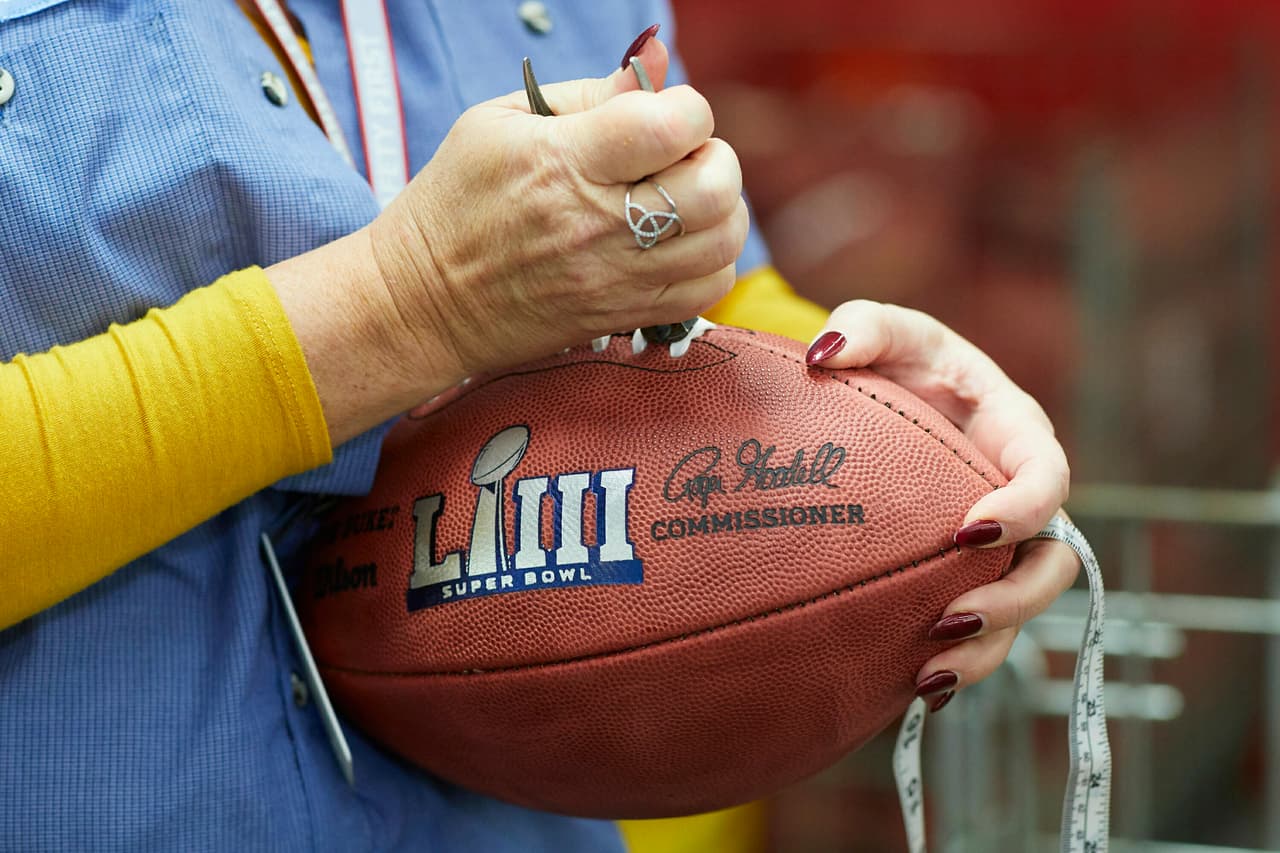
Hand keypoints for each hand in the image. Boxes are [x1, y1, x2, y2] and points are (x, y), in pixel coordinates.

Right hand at [369, 37, 746, 384]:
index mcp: (565, 161)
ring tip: (683, 200)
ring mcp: (615, 278)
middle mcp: (597, 224)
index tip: (665, 116)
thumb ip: (590, 93)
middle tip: (682, 158)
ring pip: (721, 242)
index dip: (688, 109)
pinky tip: (680, 243)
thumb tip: (657, 63)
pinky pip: (708, 290)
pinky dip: (712, 260)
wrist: (424, 301)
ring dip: (720, 210)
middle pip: (713, 187)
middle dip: (714, 159)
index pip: (673, 126)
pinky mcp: (623, 316)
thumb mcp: (501, 121)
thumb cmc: (458, 200)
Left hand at [806, 300, 1076, 709]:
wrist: (878, 402)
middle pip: (1051, 563)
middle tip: (951, 616)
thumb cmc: (895, 357)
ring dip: (986, 648)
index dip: (1023, 510)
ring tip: (930, 672)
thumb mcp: (884, 328)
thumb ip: (862, 324)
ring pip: (1019, 612)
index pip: (1047, 479)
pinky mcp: (962, 576)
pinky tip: (915, 687)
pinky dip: (957, 662)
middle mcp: (1018, 499)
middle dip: (1013, 599)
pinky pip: (978, 629)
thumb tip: (825, 353)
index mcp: (1016, 435)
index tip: (968, 530)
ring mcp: (996, 546)